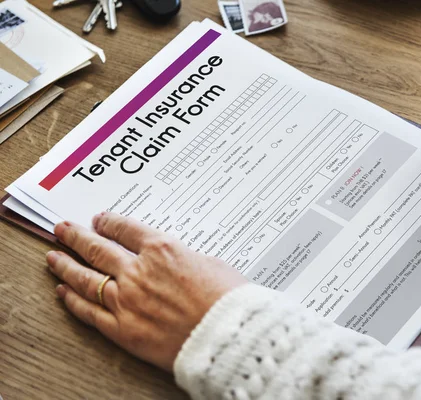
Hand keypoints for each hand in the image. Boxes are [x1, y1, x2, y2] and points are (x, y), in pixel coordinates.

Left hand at [47, 213, 246, 371]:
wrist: (227, 334)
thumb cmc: (227, 298)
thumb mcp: (210, 263)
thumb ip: (183, 259)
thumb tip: (172, 262)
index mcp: (162, 249)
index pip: (126, 229)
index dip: (109, 222)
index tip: (100, 220)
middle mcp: (138, 271)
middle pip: (98, 249)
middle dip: (77, 237)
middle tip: (62, 230)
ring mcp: (126, 300)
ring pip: (86, 278)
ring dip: (66, 265)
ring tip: (53, 257)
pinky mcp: (123, 329)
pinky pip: (90, 312)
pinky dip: (73, 301)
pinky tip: (63, 292)